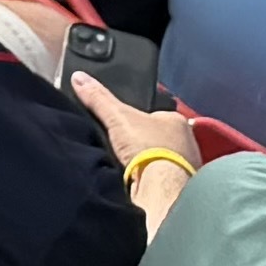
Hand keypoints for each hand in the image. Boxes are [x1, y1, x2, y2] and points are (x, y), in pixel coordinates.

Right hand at [68, 73, 200, 176]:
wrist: (162, 189)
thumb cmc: (147, 145)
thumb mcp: (117, 116)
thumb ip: (99, 97)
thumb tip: (77, 76)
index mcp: (177, 121)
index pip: (155, 114)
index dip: (137, 118)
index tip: (121, 125)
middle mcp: (187, 142)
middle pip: (158, 137)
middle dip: (142, 142)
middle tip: (120, 145)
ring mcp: (187, 167)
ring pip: (161, 159)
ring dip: (146, 162)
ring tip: (123, 164)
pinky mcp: (181, 188)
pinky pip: (160, 178)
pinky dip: (149, 178)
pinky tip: (134, 179)